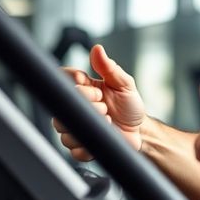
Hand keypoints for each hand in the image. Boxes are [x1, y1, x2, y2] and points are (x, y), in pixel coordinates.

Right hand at [53, 45, 144, 160]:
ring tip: (106, 122)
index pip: (62, 80)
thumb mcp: (124, 84)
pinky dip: (88, 145)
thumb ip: (109, 68)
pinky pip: (73, 150)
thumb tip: (97, 49)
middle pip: (60, 108)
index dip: (75, 84)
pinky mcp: (80, 147)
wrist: (140, 131)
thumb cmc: (130, 106)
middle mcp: (74, 108)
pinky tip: (101, 137)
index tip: (94, 88)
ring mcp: (75, 128)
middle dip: (86, 106)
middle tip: (105, 107)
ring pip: (64, 129)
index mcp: (82, 89)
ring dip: (88, 126)